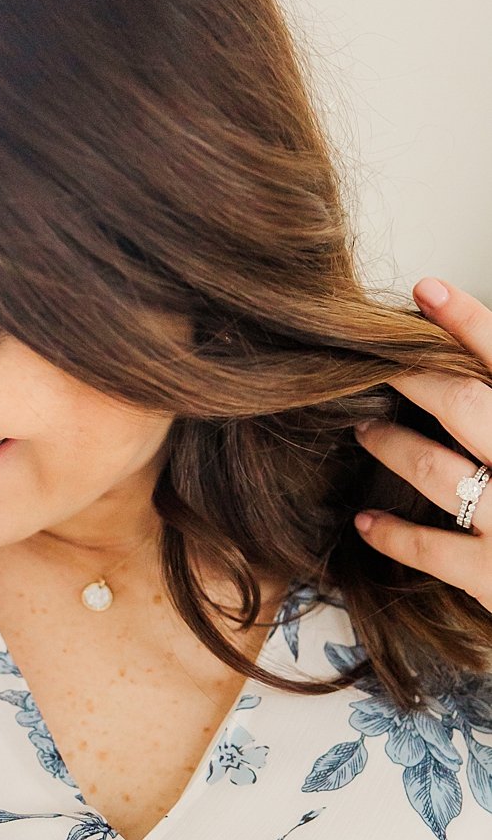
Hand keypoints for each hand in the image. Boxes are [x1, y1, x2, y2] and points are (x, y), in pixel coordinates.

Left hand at [353, 276, 491, 609]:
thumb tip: (476, 361)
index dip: (468, 321)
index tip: (425, 290)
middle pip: (464, 404)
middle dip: (412, 380)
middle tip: (374, 364)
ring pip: (436, 469)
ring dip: (391, 445)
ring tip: (364, 430)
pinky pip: (430, 549)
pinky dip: (392, 533)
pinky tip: (365, 520)